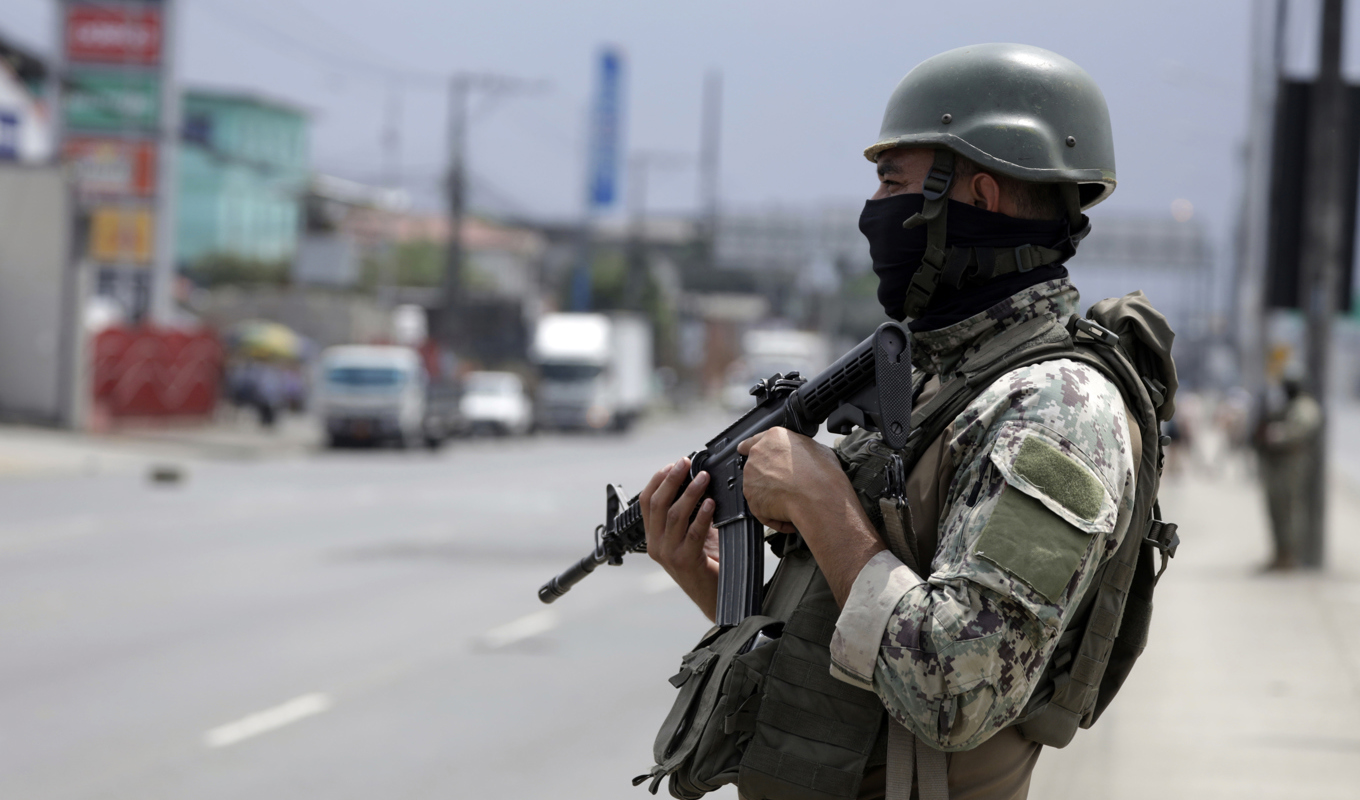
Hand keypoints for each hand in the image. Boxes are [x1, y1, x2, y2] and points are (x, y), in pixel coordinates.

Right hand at [639, 457, 719, 620]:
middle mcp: (656, 545)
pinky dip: (702, 515)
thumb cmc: (707, 564)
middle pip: (658, 504)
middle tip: (686, 463)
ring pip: (674, 515)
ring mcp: (669, 554)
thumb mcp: (693, 533)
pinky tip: (711, 503)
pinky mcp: (686, 561)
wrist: (716, 597)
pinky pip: (693, 533)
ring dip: (690, 492)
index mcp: (653, 537)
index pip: (646, 502)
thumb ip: (691, 512)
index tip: (672, 464)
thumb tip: (699, 480)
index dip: (658, 480)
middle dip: (672, 479)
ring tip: (703, 477)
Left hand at [736, 428, 845, 535]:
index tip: (745, 451)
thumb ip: (799, 449)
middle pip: (756, 466)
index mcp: (774, 437)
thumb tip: (802, 456)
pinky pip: (761, 509)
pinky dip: (773, 515)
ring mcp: (751, 477)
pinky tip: (789, 514)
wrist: (818, 497)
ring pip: (757, 488)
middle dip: (767, 476)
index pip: (753, 441)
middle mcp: (758, 454)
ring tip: (792, 500)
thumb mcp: (816, 449)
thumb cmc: (821, 474)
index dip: (750, 448)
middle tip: (787, 485)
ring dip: (770, 495)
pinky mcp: (751, 499)